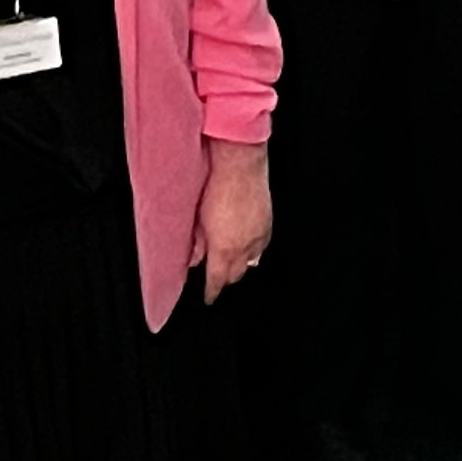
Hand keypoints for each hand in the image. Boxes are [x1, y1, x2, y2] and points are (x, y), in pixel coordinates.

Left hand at [194, 142, 271, 299]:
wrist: (240, 165)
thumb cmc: (216, 187)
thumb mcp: (198, 219)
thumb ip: (197, 244)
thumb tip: (193, 258)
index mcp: (224, 249)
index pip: (218, 281)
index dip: (212, 292)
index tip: (209, 296)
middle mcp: (244, 246)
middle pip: (236, 275)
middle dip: (225, 278)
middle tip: (216, 276)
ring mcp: (258, 235)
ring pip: (251, 262)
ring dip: (241, 265)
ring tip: (231, 262)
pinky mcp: (268, 223)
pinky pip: (262, 246)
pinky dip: (254, 250)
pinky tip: (248, 246)